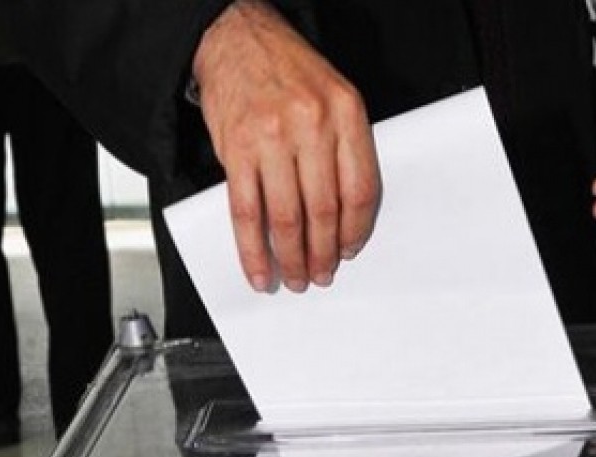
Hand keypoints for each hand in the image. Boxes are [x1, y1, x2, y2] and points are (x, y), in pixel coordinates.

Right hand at [193, 0, 380, 291]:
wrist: (236, 38)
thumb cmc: (289, 72)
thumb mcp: (335, 97)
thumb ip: (345, 148)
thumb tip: (344, 216)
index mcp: (345, 113)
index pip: (360, 189)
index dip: (356, 231)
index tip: (350, 251)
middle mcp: (311, 125)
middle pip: (324, 210)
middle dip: (323, 253)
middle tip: (321, 275)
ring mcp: (271, 138)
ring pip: (286, 217)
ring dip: (291, 258)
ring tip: (295, 278)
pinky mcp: (236, 150)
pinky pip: (246, 212)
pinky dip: (252, 249)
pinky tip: (259, 270)